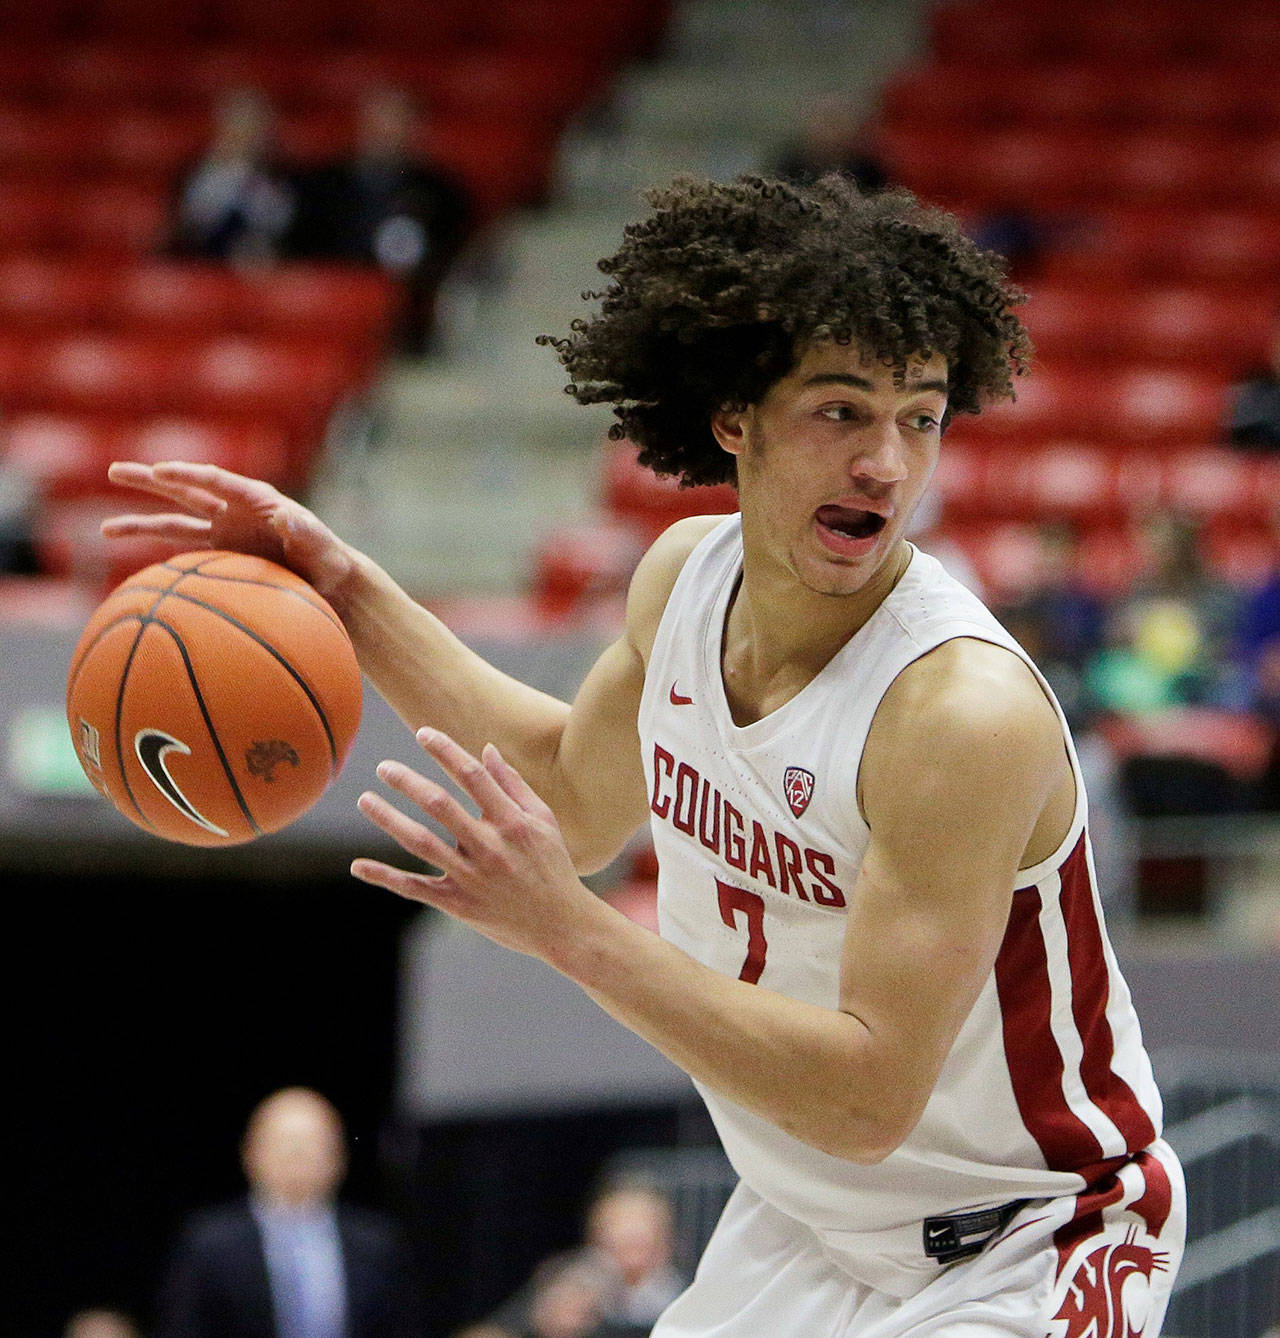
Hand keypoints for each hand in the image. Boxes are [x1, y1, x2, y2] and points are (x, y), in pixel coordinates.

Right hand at [101, 461, 357, 603]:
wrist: (329, 582)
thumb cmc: (329, 562)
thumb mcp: (323, 549)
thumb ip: (307, 532)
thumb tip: (288, 514)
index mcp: (256, 500)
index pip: (215, 481)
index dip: (187, 474)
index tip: (160, 471)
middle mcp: (234, 511)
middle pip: (184, 491)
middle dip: (150, 480)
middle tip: (113, 471)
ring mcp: (224, 533)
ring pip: (174, 524)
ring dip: (141, 523)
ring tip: (103, 527)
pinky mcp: (220, 556)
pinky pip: (184, 556)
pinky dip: (160, 559)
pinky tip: (137, 568)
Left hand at [352, 728, 602, 962]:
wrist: (562, 925)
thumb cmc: (552, 866)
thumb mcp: (543, 821)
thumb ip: (513, 785)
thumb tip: (486, 749)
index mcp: (512, 822)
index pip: (472, 776)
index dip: (445, 751)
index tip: (422, 733)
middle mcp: (489, 847)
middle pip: (439, 805)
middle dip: (407, 782)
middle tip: (383, 767)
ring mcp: (471, 877)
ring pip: (421, 842)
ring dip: (388, 819)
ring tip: (365, 799)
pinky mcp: (458, 904)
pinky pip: (415, 888)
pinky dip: (385, 877)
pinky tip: (358, 866)